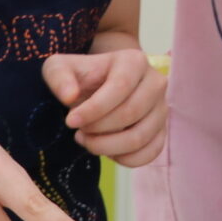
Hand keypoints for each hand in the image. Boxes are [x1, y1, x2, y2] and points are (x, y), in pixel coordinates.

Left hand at [43, 47, 167, 166]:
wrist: (99, 86)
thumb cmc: (81, 77)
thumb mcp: (60, 68)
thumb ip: (59, 77)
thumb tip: (69, 96)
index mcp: (134, 61)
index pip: (120, 86)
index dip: (94, 109)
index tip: (71, 121)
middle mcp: (155, 83)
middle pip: (131, 112)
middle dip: (99, 128)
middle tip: (79, 131)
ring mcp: (162, 108)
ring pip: (141, 137)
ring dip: (108, 146)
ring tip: (88, 140)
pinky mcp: (162, 130)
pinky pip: (151, 152)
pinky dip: (125, 159)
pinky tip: (106, 151)